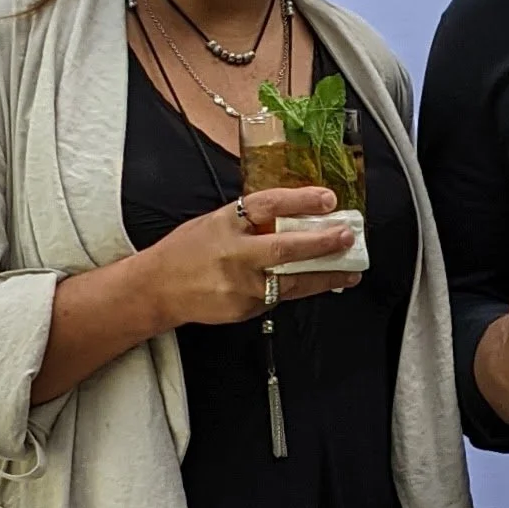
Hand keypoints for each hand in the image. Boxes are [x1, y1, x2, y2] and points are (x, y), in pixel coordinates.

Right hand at [150, 187, 360, 324]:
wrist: (158, 289)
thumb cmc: (187, 251)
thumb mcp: (215, 222)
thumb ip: (251, 221)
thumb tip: (294, 214)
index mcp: (227, 222)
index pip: (269, 205)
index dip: (301, 200)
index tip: (329, 199)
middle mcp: (235, 254)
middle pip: (285, 248)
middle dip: (322, 243)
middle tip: (347, 236)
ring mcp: (241, 285)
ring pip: (291, 281)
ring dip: (325, 276)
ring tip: (350, 271)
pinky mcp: (245, 308)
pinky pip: (279, 297)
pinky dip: (301, 289)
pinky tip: (320, 284)